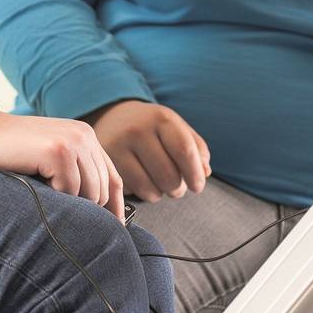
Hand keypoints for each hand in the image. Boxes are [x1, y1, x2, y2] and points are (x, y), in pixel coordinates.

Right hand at [0, 111, 124, 220]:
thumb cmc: (10, 153)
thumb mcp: (50, 159)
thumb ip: (75, 174)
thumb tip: (100, 213)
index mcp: (85, 136)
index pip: (113, 178)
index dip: (116, 206)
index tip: (113, 230)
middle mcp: (84, 135)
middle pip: (103, 190)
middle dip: (87, 209)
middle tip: (61, 215)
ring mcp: (73, 141)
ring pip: (89, 193)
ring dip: (67, 202)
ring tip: (43, 194)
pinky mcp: (59, 150)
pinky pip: (70, 190)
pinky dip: (54, 195)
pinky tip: (36, 183)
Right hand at [84, 100, 211, 201]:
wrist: (113, 118)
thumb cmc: (153, 127)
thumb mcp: (175, 127)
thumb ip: (195, 147)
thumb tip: (204, 172)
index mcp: (161, 118)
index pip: (184, 150)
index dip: (194, 174)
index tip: (197, 186)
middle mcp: (138, 130)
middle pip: (168, 175)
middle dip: (178, 189)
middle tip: (178, 188)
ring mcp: (119, 146)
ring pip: (150, 188)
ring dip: (161, 194)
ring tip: (162, 185)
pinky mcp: (108, 164)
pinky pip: (133, 191)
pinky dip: (145, 193)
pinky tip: (145, 181)